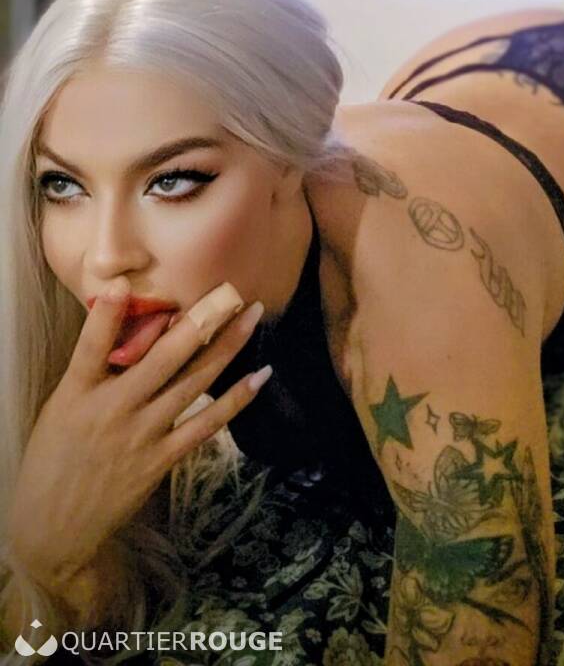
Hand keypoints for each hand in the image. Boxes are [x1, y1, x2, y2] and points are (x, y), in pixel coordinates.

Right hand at [7, 280, 266, 593]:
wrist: (54, 530)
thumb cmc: (56, 457)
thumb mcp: (61, 406)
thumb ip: (94, 367)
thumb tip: (131, 322)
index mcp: (76, 392)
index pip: (89, 346)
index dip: (104, 314)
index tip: (124, 283)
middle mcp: (111, 409)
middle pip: (162, 357)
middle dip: (200, 319)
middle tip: (229, 288)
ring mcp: (141, 435)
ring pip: (191, 382)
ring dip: (226, 346)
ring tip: (251, 315)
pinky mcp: (161, 460)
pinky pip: (205, 425)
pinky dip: (235, 400)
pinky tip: (259, 376)